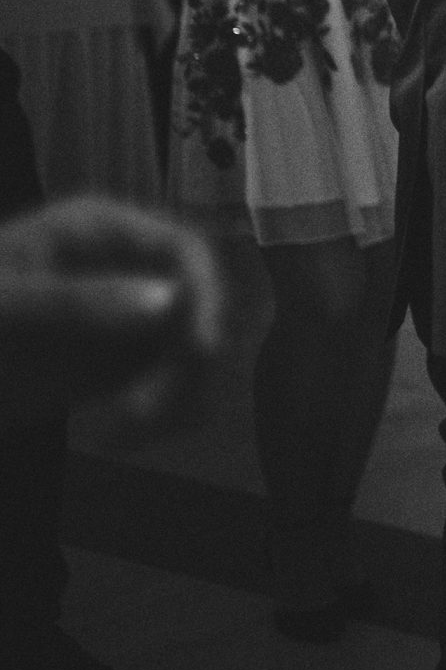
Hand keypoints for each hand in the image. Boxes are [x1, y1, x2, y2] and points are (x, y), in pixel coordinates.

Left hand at [0, 196, 222, 436]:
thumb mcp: (3, 307)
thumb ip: (75, 300)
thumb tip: (168, 299)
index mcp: (97, 232)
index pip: (180, 248)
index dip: (202, 293)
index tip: (199, 349)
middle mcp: (122, 268)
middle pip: (194, 302)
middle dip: (186, 356)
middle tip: (155, 407)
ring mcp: (123, 317)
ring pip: (186, 347)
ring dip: (176, 391)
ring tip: (130, 430)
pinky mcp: (115, 362)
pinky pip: (163, 382)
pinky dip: (160, 411)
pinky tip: (124, 436)